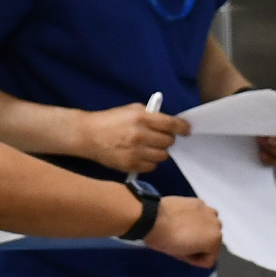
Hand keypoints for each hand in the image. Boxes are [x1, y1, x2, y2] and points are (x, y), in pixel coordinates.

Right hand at [75, 102, 190, 173]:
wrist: (88, 135)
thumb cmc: (111, 120)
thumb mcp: (132, 110)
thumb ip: (152, 116)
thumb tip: (170, 124)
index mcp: (141, 118)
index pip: (171, 125)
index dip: (182, 128)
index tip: (186, 130)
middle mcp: (140, 136)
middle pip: (168, 142)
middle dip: (167, 139)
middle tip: (160, 137)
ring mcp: (135, 152)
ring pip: (163, 156)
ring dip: (159, 151)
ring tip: (149, 146)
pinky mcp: (131, 165)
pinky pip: (152, 166)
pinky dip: (150, 161)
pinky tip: (141, 154)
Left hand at [147, 197, 221, 265]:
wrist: (152, 217)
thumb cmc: (167, 240)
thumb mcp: (181, 255)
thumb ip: (194, 255)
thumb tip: (195, 249)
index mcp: (214, 240)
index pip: (209, 259)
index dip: (196, 261)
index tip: (184, 255)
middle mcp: (216, 224)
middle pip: (212, 241)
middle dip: (200, 244)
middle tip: (184, 243)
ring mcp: (208, 210)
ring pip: (209, 226)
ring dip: (200, 230)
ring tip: (184, 230)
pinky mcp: (198, 201)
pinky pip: (202, 214)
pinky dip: (196, 218)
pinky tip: (182, 219)